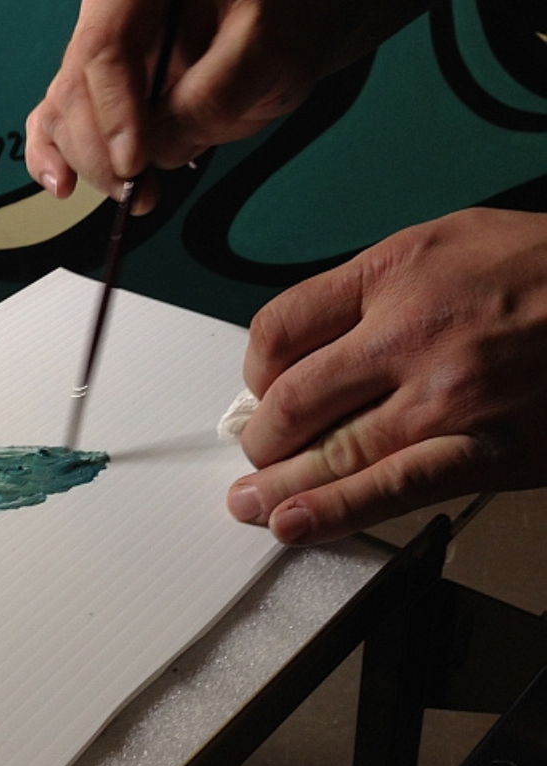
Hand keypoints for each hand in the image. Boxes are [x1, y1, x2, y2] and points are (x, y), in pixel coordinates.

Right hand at [25, 0, 326, 212]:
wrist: (279, 29)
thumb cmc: (275, 24)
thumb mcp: (268, 46)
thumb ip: (213, 93)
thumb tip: (158, 144)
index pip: (103, 44)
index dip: (112, 110)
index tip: (136, 161)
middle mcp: (106, 4)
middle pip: (74, 88)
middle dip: (99, 150)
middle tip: (138, 191)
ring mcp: (94, 50)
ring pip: (62, 114)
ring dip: (90, 165)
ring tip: (137, 196)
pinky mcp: (93, 90)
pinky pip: (54, 123)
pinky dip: (53, 157)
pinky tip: (64, 187)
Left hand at [227, 208, 546, 544]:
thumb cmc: (539, 266)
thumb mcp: (438, 242)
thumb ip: (366, 290)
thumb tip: (309, 343)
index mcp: (391, 274)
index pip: (279, 329)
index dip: (256, 368)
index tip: (260, 387)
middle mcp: (408, 335)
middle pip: (293, 399)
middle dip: (262, 435)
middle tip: (258, 450)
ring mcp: (446, 397)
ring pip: (331, 452)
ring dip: (278, 485)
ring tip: (249, 503)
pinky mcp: (485, 449)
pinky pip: (395, 487)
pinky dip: (338, 511)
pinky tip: (296, 524)